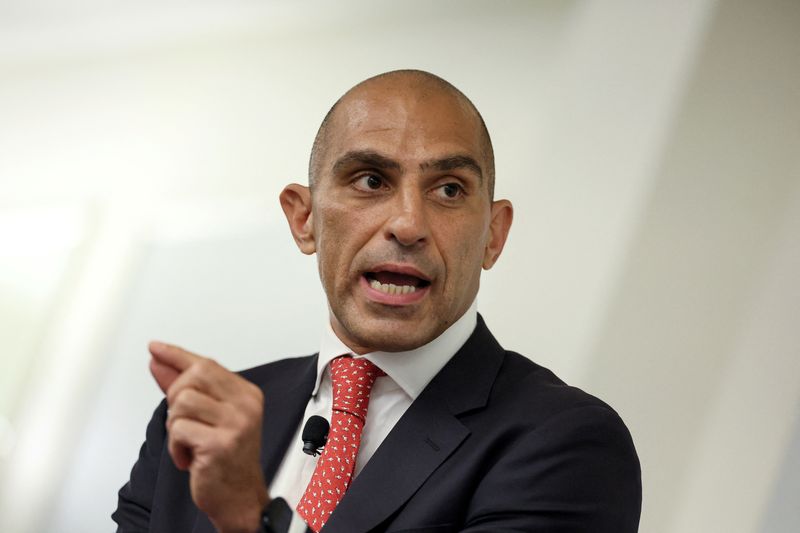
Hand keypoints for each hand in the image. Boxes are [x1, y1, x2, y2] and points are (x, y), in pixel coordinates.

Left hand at [149, 341, 268, 532]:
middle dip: (175, 398)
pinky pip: (179, 430)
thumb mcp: (207, 418)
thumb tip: (160, 362)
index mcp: (246, 393)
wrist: (239, 498)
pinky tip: (188, 458)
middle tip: (182, 422)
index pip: (206, 364)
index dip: (177, 355)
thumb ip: (185, 388)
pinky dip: (175, 447)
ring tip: (187, 442)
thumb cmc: (225, 458)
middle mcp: (245, 404)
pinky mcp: (221, 443)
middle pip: (193, 377)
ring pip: (182, 403)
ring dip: (174, 426)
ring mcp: (236, 423)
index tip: (156, 348)